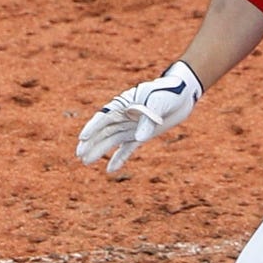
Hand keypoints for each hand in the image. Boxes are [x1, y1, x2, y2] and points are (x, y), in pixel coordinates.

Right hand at [76, 60, 203, 173]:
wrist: (183, 95)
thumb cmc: (168, 93)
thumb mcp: (158, 103)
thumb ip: (147, 120)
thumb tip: (139, 138)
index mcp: (124, 104)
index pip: (104, 117)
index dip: (93, 127)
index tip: (82, 138)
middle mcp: (124, 116)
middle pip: (104, 131)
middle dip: (91, 142)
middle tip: (79, 155)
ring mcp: (132, 126)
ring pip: (112, 140)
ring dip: (99, 151)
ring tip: (85, 162)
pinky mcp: (142, 135)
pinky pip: (127, 148)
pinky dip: (119, 158)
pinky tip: (110, 169)